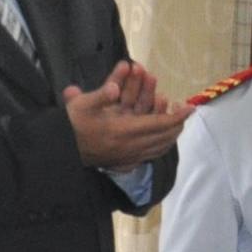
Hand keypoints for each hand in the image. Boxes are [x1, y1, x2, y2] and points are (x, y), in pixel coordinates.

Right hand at [69, 69, 187, 168]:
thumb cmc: (71, 125)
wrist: (60, 151)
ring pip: (160, 148)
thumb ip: (100, 95)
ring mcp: (128, 157)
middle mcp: (130, 146)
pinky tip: (164, 139)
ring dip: (172, 135)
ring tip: (178, 122)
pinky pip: (151, 155)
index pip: (158, 124)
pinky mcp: (125, 163)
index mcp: (122, 131)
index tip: (191, 107)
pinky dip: (162, 146)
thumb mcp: (81, 106)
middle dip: (178, 123)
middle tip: (185, 111)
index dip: (177, 116)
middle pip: (164, 137)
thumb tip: (113, 88)